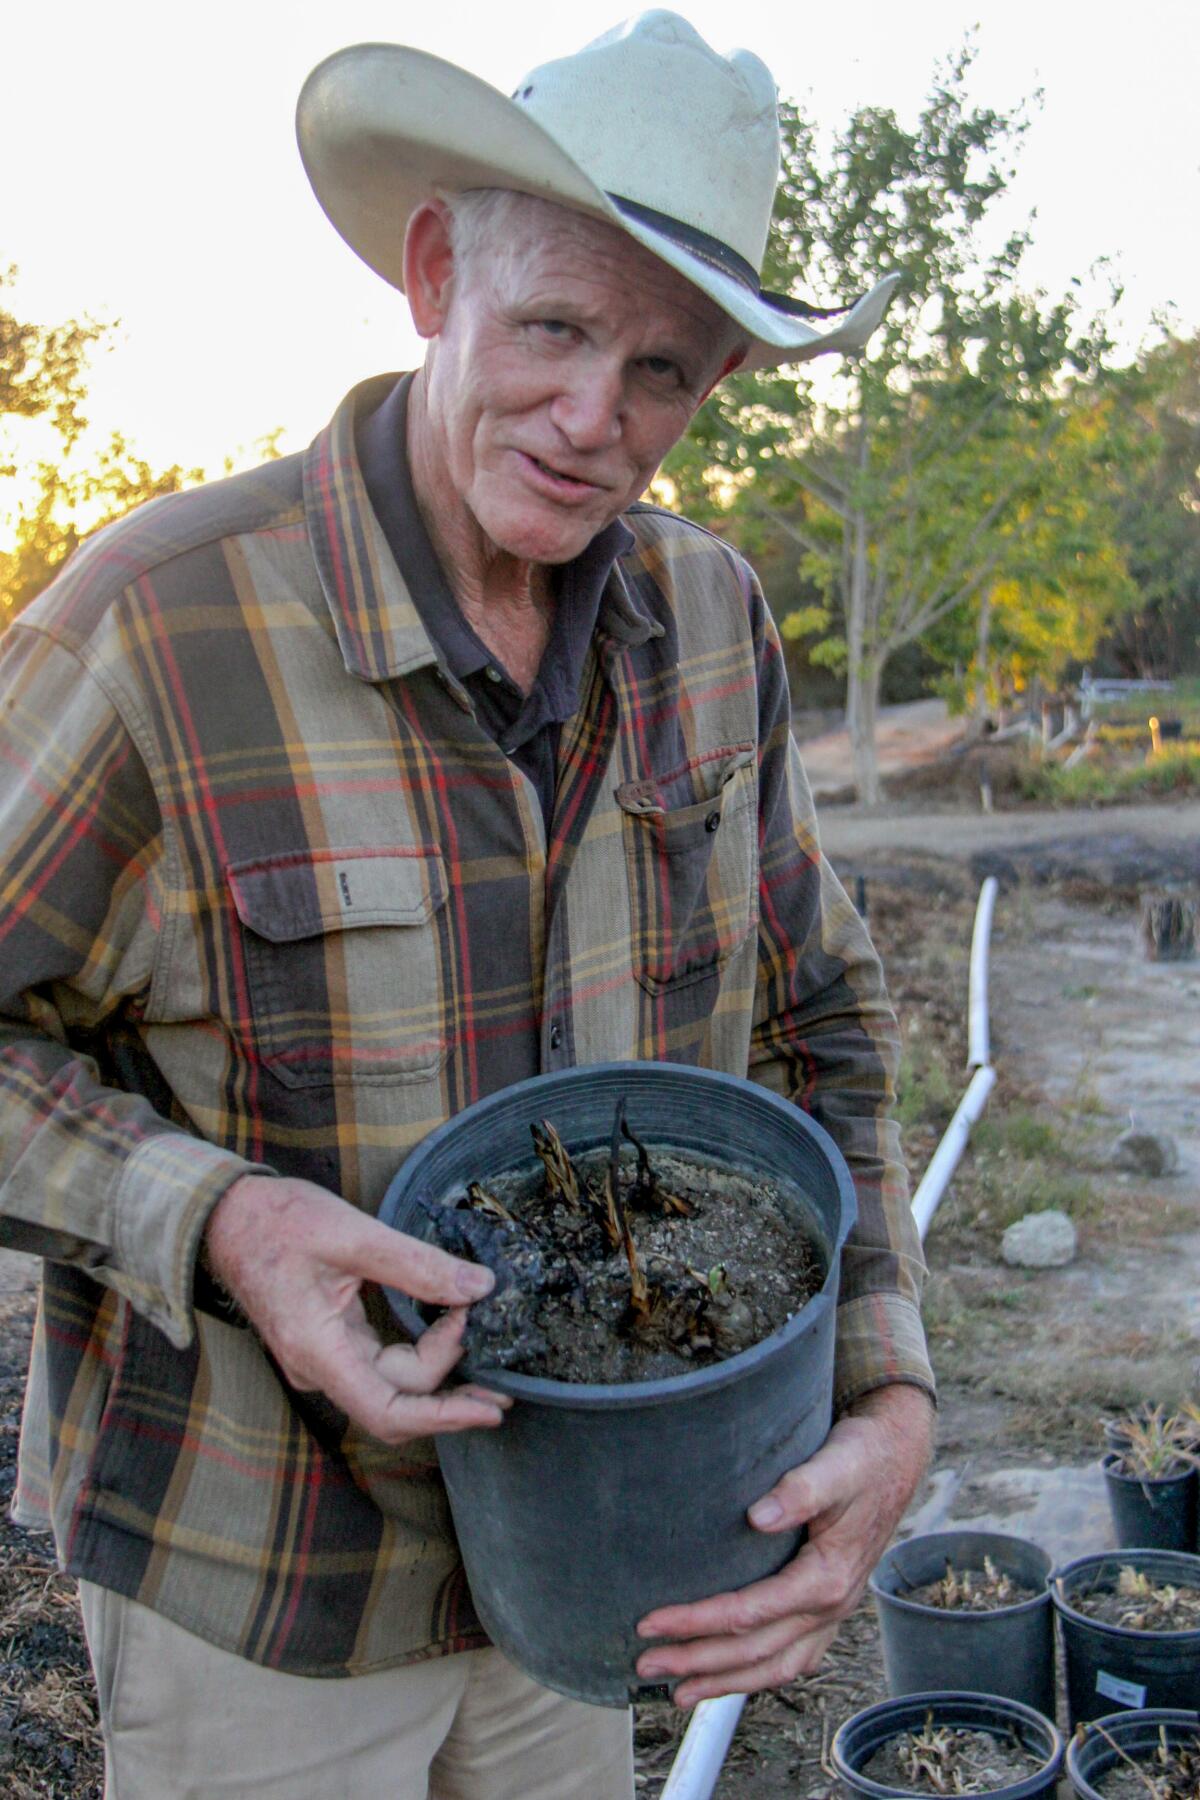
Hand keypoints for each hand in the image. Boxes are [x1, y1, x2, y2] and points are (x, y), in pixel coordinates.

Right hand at [203, 1173, 511, 1445]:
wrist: (225, 1215)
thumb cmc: (278, 1221)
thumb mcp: (353, 1234)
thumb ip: (417, 1264)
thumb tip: (479, 1287)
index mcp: (318, 1350)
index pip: (386, 1412)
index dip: (442, 1418)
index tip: (487, 1410)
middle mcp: (317, 1367)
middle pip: (395, 1399)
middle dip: (450, 1391)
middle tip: (497, 1369)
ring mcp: (321, 1358)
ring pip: (390, 1383)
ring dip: (437, 1371)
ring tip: (483, 1357)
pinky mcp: (328, 1342)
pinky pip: (379, 1363)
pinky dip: (417, 1354)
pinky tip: (447, 1334)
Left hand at [635, 1382, 933, 1706]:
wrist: (895, 1455)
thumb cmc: (861, 1459)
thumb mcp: (835, 1467)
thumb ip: (800, 1491)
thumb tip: (757, 1517)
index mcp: (827, 1579)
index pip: (748, 1613)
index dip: (696, 1622)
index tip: (651, 1622)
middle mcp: (831, 1607)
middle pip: (755, 1651)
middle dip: (698, 1663)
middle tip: (646, 1664)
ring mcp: (833, 1613)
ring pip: (774, 1666)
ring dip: (725, 1682)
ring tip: (680, 1692)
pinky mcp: (828, 1606)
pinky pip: (791, 1657)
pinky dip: (758, 1673)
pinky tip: (733, 1677)